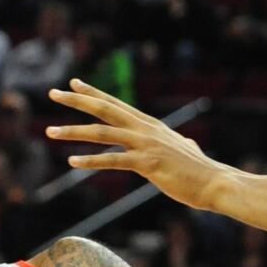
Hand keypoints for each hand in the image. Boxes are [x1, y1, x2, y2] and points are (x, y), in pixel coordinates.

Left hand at [46, 79, 234, 210]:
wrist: (216, 183)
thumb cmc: (201, 172)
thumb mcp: (188, 151)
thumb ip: (182, 145)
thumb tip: (187, 144)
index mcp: (151, 126)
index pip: (117, 104)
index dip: (94, 93)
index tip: (73, 83)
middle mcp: (146, 130)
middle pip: (105, 109)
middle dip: (76, 101)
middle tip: (52, 93)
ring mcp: (146, 145)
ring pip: (102, 133)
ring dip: (73, 131)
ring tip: (49, 132)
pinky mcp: (148, 163)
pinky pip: (113, 160)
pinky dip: (91, 161)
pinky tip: (72, 161)